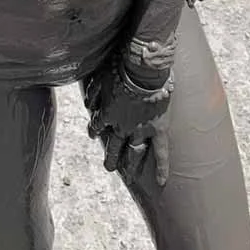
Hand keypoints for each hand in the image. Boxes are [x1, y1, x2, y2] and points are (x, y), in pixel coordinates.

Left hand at [83, 59, 172, 187]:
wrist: (143, 70)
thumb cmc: (121, 67)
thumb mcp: (101, 77)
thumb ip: (94, 91)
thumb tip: (87, 103)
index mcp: (108, 114)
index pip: (97, 125)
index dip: (94, 129)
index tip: (93, 132)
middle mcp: (122, 127)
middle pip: (114, 146)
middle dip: (110, 158)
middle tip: (109, 168)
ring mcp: (140, 131)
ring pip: (134, 152)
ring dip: (129, 165)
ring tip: (128, 177)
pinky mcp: (158, 130)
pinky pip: (161, 152)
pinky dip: (162, 167)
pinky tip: (162, 182)